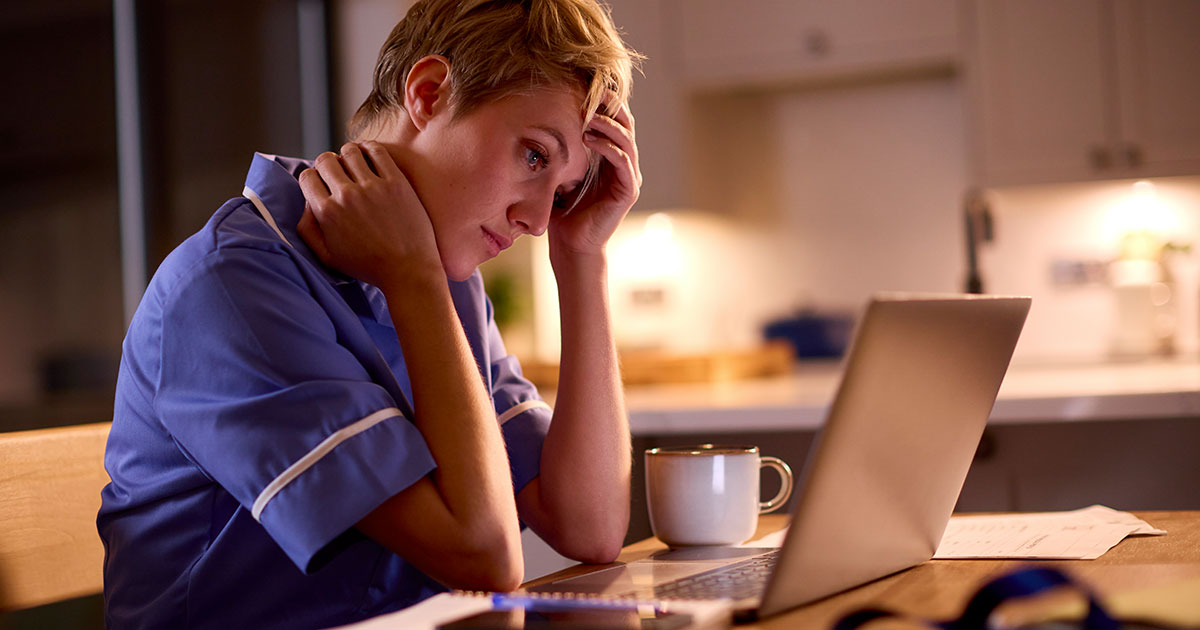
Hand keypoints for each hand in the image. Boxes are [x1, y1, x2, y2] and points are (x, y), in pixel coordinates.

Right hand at [297, 141, 442, 289]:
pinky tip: (370, 155)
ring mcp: (373, 187)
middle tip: (338, 173)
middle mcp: (347, 195)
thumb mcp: (327, 257)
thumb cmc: (368, 266)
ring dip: (347, 154)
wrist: (408, 270)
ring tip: (354, 165)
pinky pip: (377, 151)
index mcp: (327, 212)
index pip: (308, 176)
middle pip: (325, 159)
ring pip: (349, 150)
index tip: (322, 183)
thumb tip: (306, 203)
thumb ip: (308, 229)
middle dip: (327, 164)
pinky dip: (369, 148)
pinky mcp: (396, 181)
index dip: (312, 178)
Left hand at [547, 98, 641, 263]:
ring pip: (625, 139)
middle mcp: (623, 162)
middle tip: (592, 89)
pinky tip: (590, 137)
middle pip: (624, 123)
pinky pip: (622, 161)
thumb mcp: (559, 170)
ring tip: (587, 113)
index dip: (603, 101)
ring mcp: (628, 176)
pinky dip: (608, 147)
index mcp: (610, 155)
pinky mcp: (627, 191)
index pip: (613, 120)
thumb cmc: (562, 209)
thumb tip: (539, 118)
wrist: (571, 244)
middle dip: (610, 105)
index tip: (583, 84)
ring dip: (607, 123)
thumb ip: (560, 148)